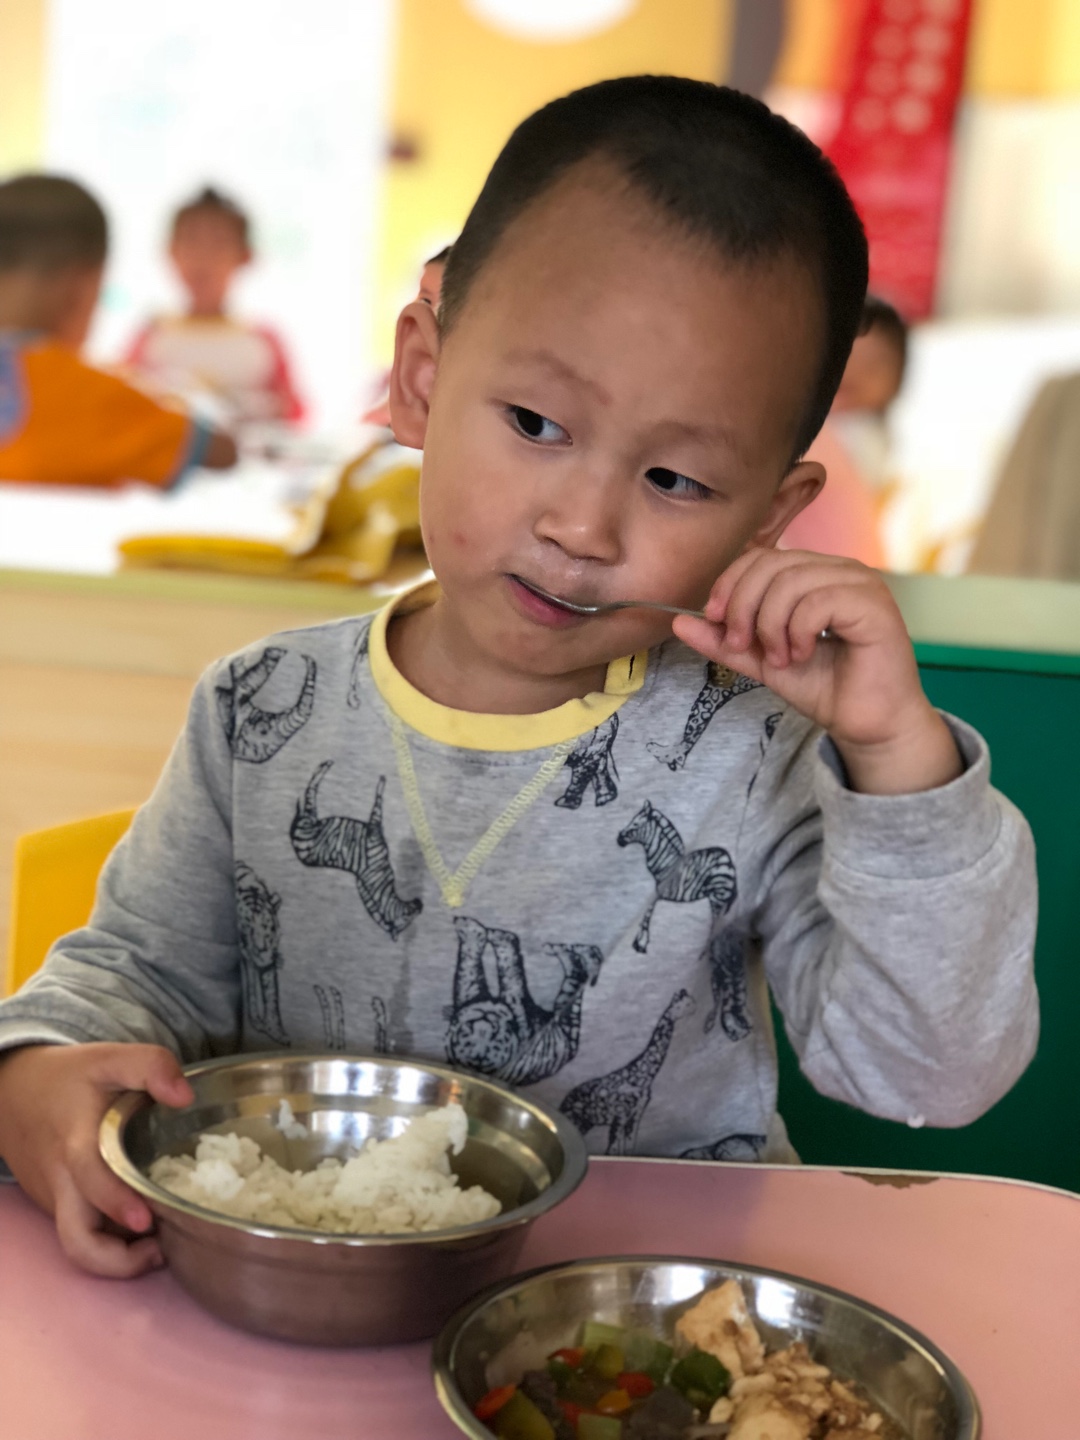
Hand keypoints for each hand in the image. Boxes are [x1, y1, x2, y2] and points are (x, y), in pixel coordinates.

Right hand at [0, 1042, 192, 1277]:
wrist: (13, 1092)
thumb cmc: (69, 1077)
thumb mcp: (111, 1058)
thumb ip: (151, 1066)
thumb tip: (185, 1097)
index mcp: (76, 1144)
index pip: (90, 1182)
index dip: (116, 1204)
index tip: (145, 1220)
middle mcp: (62, 1182)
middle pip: (77, 1241)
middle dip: (116, 1260)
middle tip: (160, 1247)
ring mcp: (56, 1200)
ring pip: (79, 1244)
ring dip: (117, 1255)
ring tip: (158, 1240)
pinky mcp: (56, 1207)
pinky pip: (80, 1232)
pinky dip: (109, 1239)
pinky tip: (141, 1222)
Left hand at [673, 548, 962, 794]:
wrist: (866, 724)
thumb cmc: (825, 688)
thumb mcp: (762, 660)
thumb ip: (725, 640)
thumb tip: (679, 621)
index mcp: (816, 573)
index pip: (762, 556)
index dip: (730, 583)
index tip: (714, 619)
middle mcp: (840, 570)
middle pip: (772, 563)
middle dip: (743, 605)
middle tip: (742, 645)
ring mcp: (861, 583)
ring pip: (792, 581)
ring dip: (771, 624)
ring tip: (779, 658)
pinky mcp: (874, 605)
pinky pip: (818, 601)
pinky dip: (798, 631)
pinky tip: (802, 654)